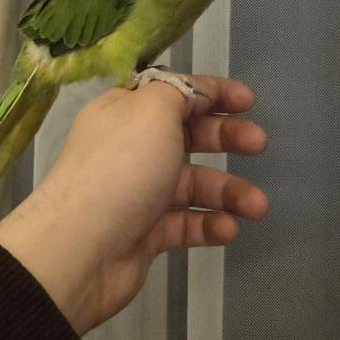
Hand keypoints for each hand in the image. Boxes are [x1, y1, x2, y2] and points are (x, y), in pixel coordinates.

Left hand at [0, 74, 268, 334]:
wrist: (80, 249)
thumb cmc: (120, 169)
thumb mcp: (151, 111)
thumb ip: (178, 92)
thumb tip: (192, 90)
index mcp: (125, 112)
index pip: (172, 93)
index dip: (211, 92)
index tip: (248, 100)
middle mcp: (131, 148)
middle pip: (187, 135)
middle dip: (227, 137)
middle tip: (259, 144)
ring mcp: (138, 193)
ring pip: (194, 184)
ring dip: (229, 192)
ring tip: (256, 206)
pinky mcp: (145, 234)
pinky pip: (187, 224)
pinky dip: (210, 224)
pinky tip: (228, 229)